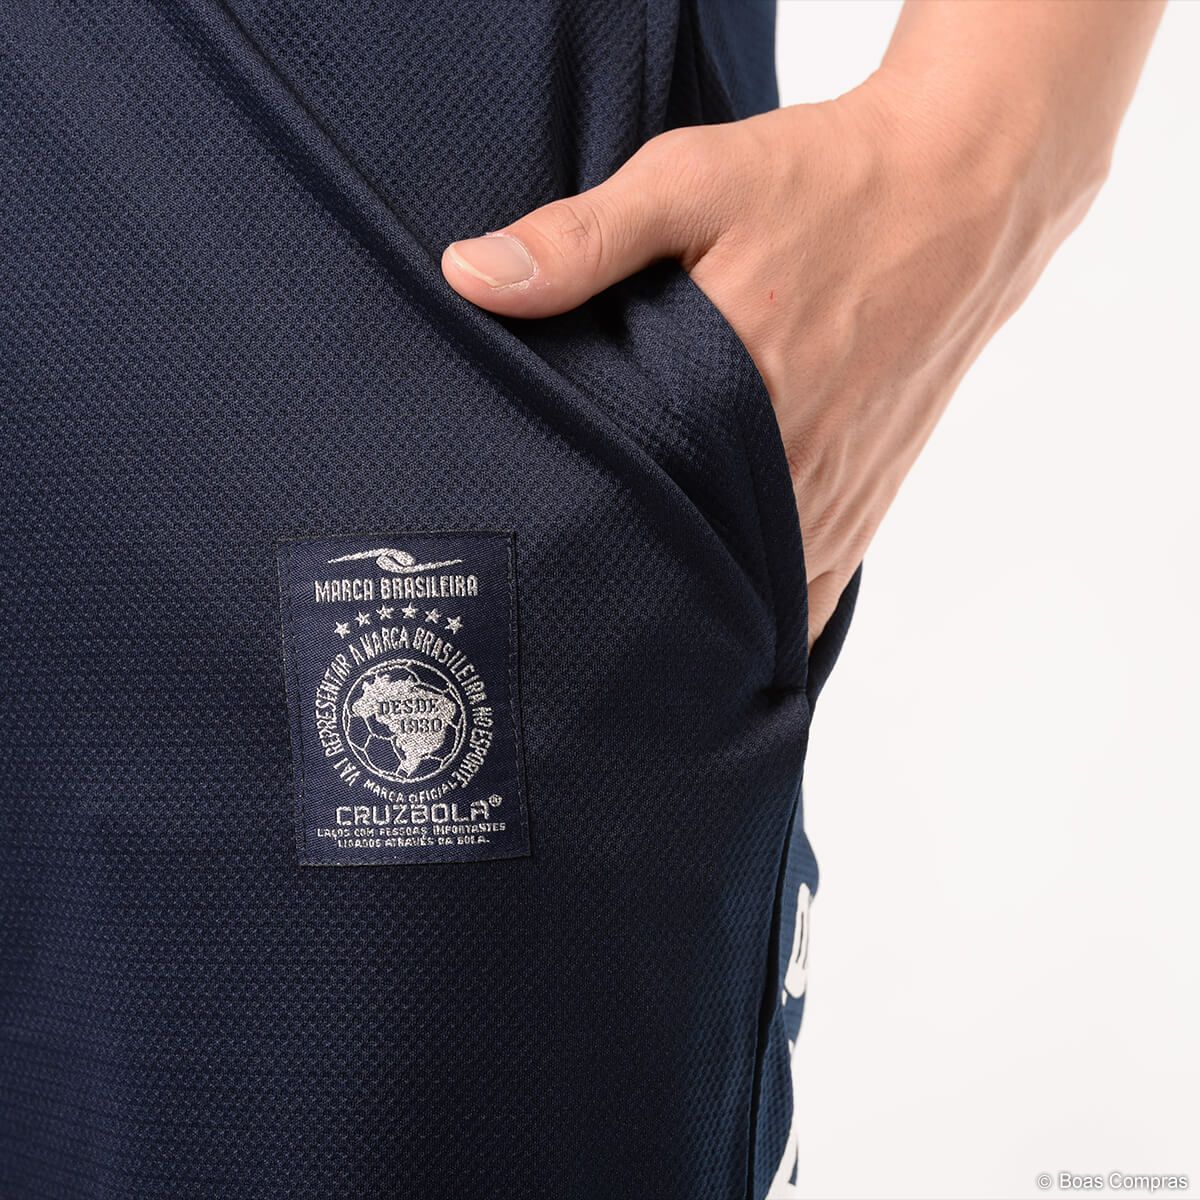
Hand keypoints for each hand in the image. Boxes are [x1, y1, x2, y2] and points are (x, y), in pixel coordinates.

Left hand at [441, 0, 1158, 644]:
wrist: (963, 191)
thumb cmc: (824, 184)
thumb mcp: (691, 182)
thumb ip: (582, 239)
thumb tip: (471, 277)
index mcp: (738, 393)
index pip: (637, 511)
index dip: (580, 558)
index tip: (530, 588)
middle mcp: (794, 465)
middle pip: (694, 572)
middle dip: (633, 600)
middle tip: (565, 628)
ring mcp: (838, 495)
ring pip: (755, 597)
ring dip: (697, 618)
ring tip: (630, 646)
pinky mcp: (869, 501)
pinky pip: (814, 592)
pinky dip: (767, 621)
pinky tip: (723, 639)